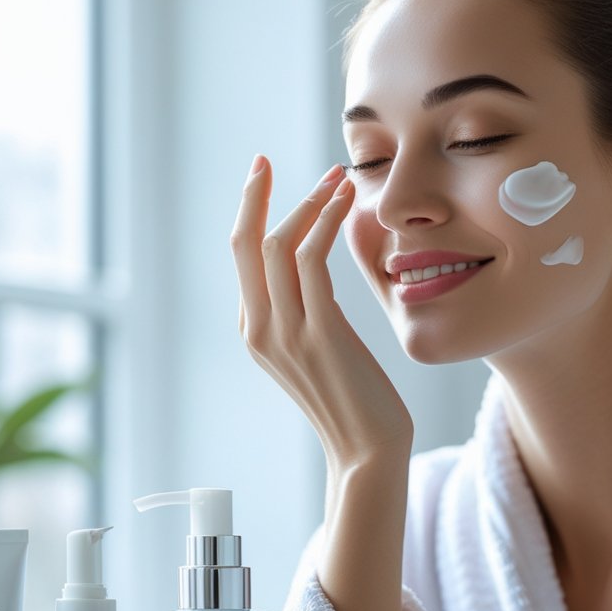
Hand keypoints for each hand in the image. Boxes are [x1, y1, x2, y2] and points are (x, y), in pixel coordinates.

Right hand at [231, 155, 413, 469]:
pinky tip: (344, 200)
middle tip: (266, 159)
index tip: (266, 179)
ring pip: (278, 246)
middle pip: (244, 245)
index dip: (252, 213)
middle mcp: (260, 331)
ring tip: (335, 174)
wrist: (368, 451)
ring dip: (306, 201)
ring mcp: (286, 333)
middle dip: (253, 196)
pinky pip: (312, 260)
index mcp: (254, 333)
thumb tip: (309, 274)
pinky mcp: (320, 334)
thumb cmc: (354, 402)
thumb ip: (303, 313)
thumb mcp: (317, 352)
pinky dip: (326, 221)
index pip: (243, 260)